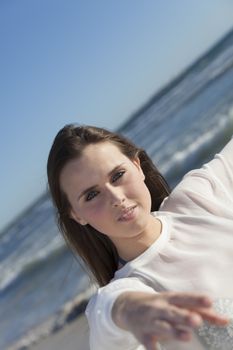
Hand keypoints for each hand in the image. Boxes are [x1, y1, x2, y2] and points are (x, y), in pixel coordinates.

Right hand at [112, 291, 228, 349]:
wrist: (129, 306)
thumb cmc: (159, 305)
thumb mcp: (175, 303)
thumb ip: (199, 311)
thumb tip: (224, 320)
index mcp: (169, 299)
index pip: (185, 298)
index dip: (196, 299)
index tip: (209, 301)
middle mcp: (159, 308)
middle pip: (172, 312)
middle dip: (184, 316)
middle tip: (197, 321)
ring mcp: (150, 321)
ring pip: (162, 327)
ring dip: (174, 332)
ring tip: (187, 336)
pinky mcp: (142, 335)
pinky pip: (149, 344)